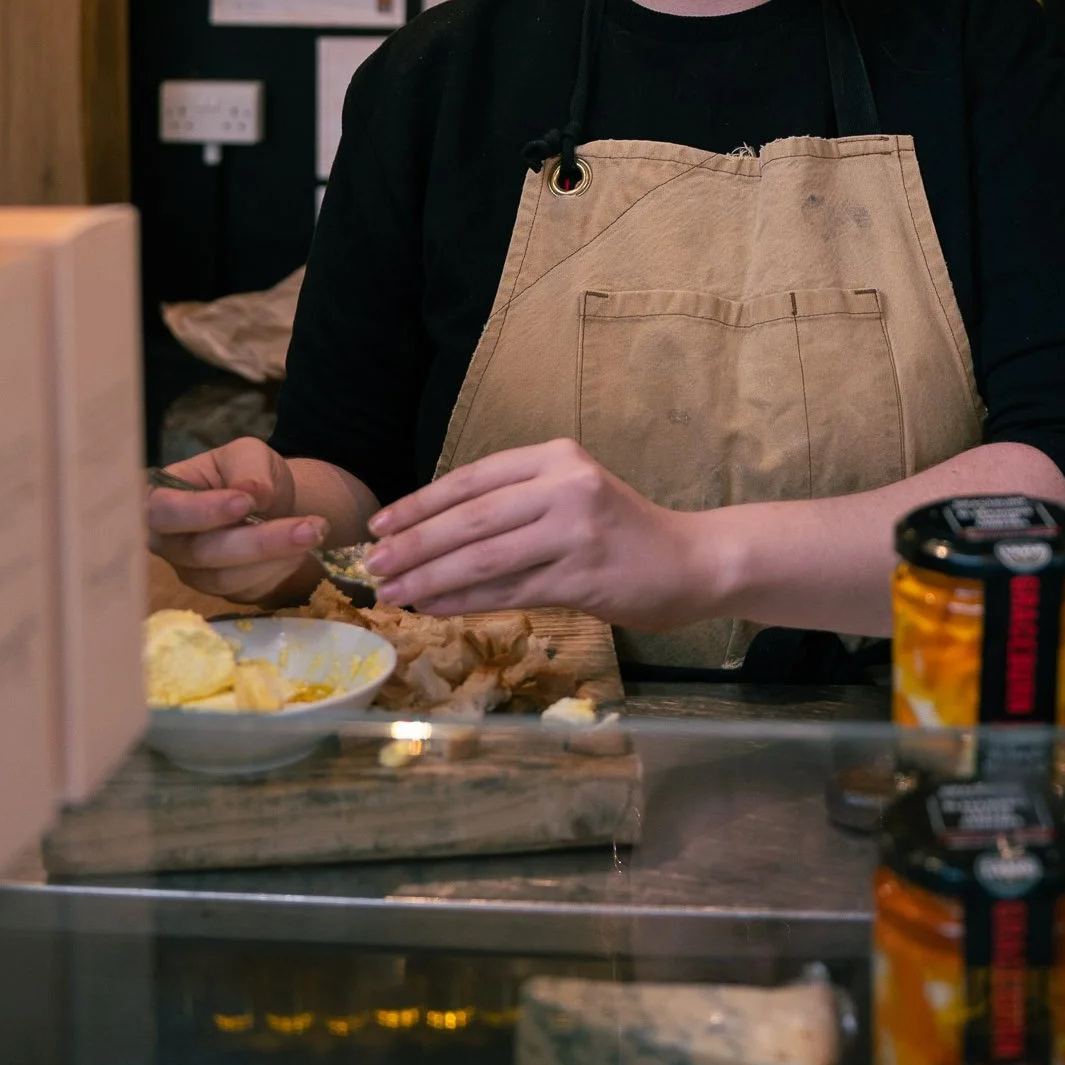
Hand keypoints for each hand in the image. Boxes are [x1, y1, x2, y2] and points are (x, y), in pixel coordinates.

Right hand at [145, 438, 328, 604]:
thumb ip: (247, 467)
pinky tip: (302, 549)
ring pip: (226, 576)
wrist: (270, 502)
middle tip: (307, 526)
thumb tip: (250, 492)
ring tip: (315, 531)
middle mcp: (169, 542)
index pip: (162, 511)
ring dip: (275, 557)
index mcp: (161, 498)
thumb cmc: (247, 473)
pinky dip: (278, 570)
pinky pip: (245, 590)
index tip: (245, 502)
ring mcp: (191, 572)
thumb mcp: (249, 453)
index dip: (200, 511)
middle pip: (200, 551)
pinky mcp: (219, 593)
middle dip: (256, 541)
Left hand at [365, 439, 720, 629]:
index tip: (379, 523)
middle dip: (415, 543)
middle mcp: (565, 485)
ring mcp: (576, 530)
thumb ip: (515, 503)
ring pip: (484, 557)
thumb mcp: (571, 493)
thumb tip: (433, 530)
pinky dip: (465, 600)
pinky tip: (435, 608)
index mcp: (555, 456)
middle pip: (472, 518)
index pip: (473, 478)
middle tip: (374, 564)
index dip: (420, 502)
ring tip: (393, 592)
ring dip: (431, 578)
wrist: (691, 560)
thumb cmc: (621, 531)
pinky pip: (510, 591)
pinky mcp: (583, 576)